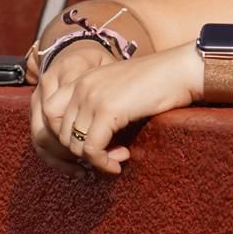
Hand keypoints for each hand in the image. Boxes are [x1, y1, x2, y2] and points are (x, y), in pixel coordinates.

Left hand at [36, 43, 203, 174]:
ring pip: (73, 145)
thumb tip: (87, 144)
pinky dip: (103, 163)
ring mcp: (92, 97)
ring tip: (117, 159)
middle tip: (106, 157)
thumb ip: (98, 108)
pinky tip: (120, 162)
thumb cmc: (159, 82)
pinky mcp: (107, 110)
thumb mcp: (119, 91)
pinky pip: (91, 150)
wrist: (181, 70)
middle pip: (59, 133)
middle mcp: (81, 85)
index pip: (50, 113)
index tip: (89, 146)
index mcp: (82, 79)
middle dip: (80, 152)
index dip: (64, 135)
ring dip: (94, 160)